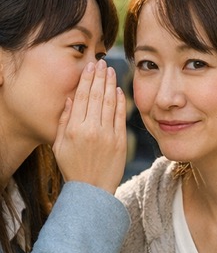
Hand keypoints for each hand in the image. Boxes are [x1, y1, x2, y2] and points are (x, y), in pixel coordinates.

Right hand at [52, 59, 125, 193]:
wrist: (92, 189)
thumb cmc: (72, 166)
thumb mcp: (59, 144)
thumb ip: (64, 121)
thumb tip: (71, 99)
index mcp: (74, 128)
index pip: (82, 97)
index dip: (87, 79)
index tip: (90, 67)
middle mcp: (92, 129)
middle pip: (97, 96)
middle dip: (100, 77)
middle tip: (103, 63)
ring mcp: (108, 135)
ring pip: (110, 104)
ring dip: (111, 85)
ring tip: (111, 71)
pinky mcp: (121, 142)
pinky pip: (121, 117)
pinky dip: (121, 102)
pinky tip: (119, 91)